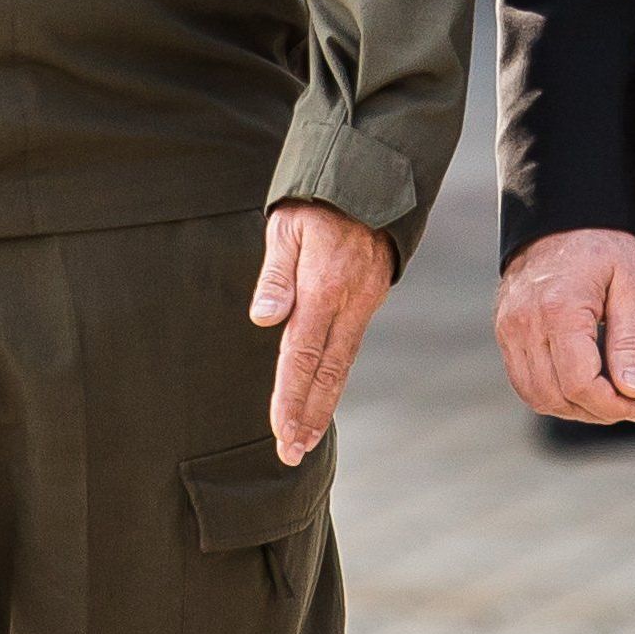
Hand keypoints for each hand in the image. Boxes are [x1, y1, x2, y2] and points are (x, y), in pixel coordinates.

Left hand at [251, 200, 396, 464]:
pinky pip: (350, 347)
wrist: (370, 179)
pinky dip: (335, 378)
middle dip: (309, 415)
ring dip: (323, 405)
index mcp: (324, 288)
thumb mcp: (287, 227)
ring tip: (306, 439)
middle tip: (292, 453)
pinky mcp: (370, 298)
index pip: (302, 354)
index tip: (280, 431)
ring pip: (342, 364)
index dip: (290, 396)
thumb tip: (263, 319)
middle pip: (327, 371)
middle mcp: (350, 302)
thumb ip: (276, 275)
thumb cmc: (318, 202)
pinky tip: (323, 396)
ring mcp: (365, 302)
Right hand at [493, 226, 634, 423]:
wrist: (562, 217)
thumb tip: (633, 391)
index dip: (613, 406)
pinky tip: (580, 387)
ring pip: (536, 396)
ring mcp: (509, 329)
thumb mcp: (631, 285)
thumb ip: (630, 341)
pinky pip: (523, 380)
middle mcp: (526, 323)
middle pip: (557, 396)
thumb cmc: (603, 246)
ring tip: (607, 399)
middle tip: (630, 404)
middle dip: (597, 411)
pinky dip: (551, 394)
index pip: (581, 383)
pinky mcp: (504, 331)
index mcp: (560, 310)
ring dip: (573, 409)